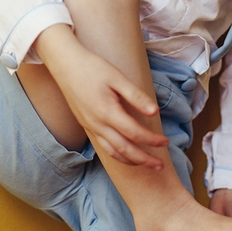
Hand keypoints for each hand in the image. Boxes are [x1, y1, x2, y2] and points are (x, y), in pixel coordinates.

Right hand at [35, 24, 167, 167]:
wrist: (65, 65)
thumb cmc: (92, 68)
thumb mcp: (117, 78)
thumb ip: (136, 96)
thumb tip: (155, 112)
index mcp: (107, 112)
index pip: (135, 133)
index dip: (152, 140)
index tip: (166, 141)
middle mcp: (97, 124)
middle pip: (124, 149)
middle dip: (144, 160)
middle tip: (160, 166)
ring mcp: (90, 127)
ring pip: (112, 152)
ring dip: (131, 161)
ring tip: (146, 164)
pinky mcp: (86, 125)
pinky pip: (104, 146)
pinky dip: (117, 155)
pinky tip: (126, 154)